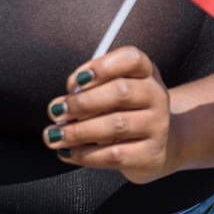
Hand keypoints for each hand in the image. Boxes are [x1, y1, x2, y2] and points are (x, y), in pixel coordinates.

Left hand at [42, 46, 177, 184]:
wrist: (156, 145)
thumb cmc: (121, 110)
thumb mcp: (108, 91)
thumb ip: (86, 90)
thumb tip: (59, 105)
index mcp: (145, 72)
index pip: (132, 59)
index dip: (102, 67)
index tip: (75, 81)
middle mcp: (156, 96)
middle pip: (121, 92)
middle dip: (82, 103)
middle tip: (56, 111)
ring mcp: (158, 126)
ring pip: (116, 125)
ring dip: (78, 131)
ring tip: (55, 135)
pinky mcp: (152, 155)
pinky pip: (115, 155)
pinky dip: (85, 154)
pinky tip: (66, 152)